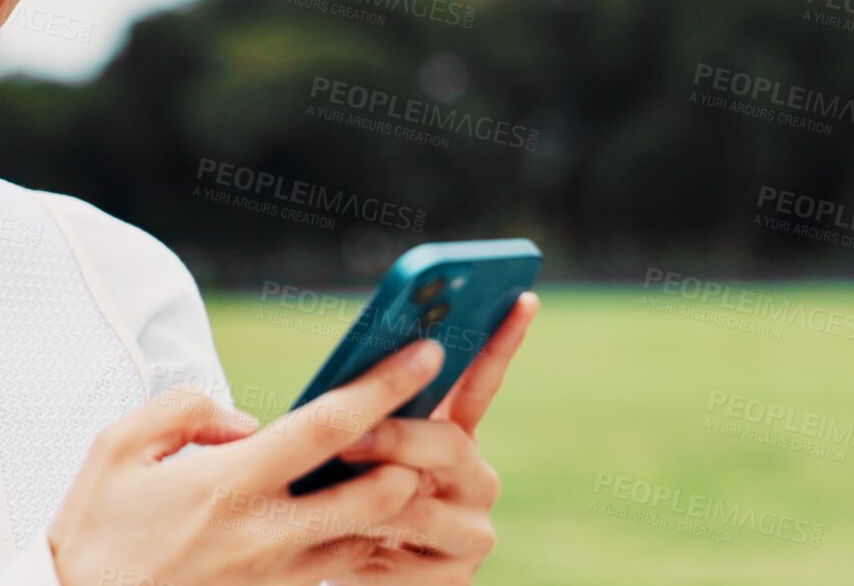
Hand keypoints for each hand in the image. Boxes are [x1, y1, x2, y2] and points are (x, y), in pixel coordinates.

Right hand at [46, 339, 448, 585]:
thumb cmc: (94, 530)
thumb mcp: (116, 448)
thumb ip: (184, 410)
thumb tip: (245, 420)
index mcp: (228, 483)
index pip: (328, 427)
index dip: (382, 387)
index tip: (423, 355)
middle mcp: (266, 533)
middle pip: (380, 492)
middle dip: (412, 454)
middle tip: (414, 420)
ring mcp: (279, 576)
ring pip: (372, 537)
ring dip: (394, 498)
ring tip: (398, 461)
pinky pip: (343, 567)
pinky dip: (365, 536)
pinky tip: (357, 510)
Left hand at [323, 290, 539, 583]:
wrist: (333, 561)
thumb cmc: (333, 492)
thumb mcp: (346, 447)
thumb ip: (363, 411)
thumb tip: (358, 372)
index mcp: (453, 436)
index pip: (481, 383)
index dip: (503, 341)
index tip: (522, 296)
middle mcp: (475, 479)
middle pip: (450, 446)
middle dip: (396, 438)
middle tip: (348, 438)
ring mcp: (472, 529)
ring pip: (425, 505)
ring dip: (374, 497)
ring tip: (331, 490)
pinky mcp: (456, 576)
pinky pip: (413, 562)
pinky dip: (377, 550)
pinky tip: (349, 542)